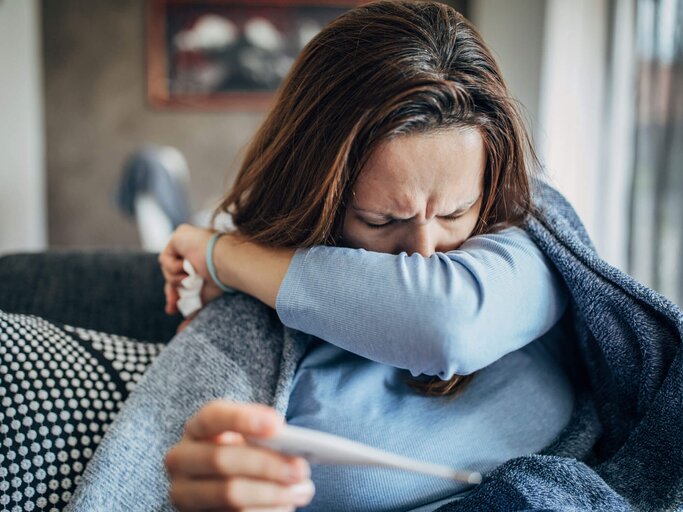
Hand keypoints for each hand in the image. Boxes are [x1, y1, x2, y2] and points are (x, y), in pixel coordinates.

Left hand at [159, 224, 223, 316]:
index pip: (181, 277)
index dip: (175, 293)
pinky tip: (188, 268)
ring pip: (167, 268)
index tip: (172, 309)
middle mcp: (194, 249)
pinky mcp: (179, 235)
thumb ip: (192, 310)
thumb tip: (180, 331)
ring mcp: (187, 241)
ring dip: (176, 279)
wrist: (226, 264)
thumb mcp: (204, 298)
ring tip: (191, 279)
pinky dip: (174, 268)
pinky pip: (165, 259)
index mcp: (201, 261)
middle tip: (172, 307)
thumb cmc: (222, 281)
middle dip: (170, 291)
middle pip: (171, 273)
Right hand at [164, 400, 313, 510]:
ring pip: (229, 494)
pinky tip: (286, 506)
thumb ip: (262, 436)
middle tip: (300, 468)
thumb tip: (289, 443)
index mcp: (196, 429)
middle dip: (266, 464)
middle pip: (221, 459)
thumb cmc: (243, 453)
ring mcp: (184, 493)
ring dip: (272, 493)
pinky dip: (266, 511)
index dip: (243, 419)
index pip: (212, 417)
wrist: (223, 484)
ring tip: (302, 490)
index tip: (278, 425)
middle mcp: (181, 459)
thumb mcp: (248, 439)